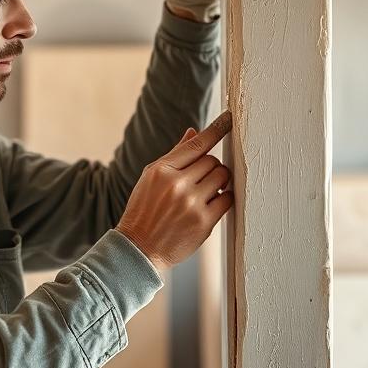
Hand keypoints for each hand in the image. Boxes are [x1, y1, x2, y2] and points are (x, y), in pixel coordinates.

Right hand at [116, 110, 233, 273]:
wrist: (138, 248)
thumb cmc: (144, 210)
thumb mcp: (151, 178)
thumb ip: (175, 155)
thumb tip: (194, 132)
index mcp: (162, 170)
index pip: (196, 144)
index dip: (216, 130)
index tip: (229, 118)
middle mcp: (177, 184)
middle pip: (212, 161)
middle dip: (211, 167)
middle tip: (201, 179)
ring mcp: (191, 204)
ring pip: (222, 177)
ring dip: (220, 181)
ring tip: (206, 190)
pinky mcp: (204, 222)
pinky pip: (228, 199)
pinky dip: (224, 198)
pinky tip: (211, 203)